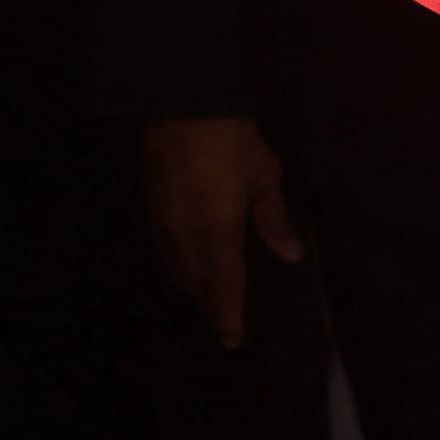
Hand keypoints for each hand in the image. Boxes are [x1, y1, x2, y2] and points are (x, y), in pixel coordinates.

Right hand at [142, 114, 304, 348]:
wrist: (180, 99)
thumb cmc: (230, 136)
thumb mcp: (263, 173)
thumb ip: (274, 218)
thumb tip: (290, 255)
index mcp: (217, 230)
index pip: (224, 286)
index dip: (228, 315)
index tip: (232, 341)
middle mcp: (185, 234)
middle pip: (194, 284)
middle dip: (208, 305)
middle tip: (222, 320)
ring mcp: (162, 220)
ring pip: (175, 268)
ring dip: (190, 286)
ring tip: (205, 296)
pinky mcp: (150, 204)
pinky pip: (163, 249)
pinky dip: (175, 264)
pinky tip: (183, 261)